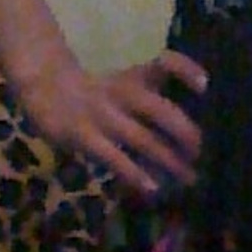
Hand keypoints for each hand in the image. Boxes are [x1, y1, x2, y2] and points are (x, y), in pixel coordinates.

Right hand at [17, 49, 207, 198]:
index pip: (165, 63)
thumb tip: (194, 125)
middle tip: (203, 154)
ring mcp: (102, 115)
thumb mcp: (127, 82)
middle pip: (160, 110)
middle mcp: (122, 92)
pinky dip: (135, 173)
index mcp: (135, 77)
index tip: (205, 85)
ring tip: (188, 178)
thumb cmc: (97, 91)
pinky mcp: (83, 135)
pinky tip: (151, 187)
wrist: (45, 87)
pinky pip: (114, 157)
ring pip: (142, 139)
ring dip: (168, 161)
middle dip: (186, 134)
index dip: (186, 70)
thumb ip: (156, 94)